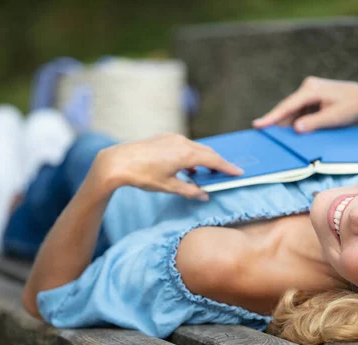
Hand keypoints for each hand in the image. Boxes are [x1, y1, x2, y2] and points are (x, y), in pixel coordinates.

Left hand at [92, 133, 242, 200]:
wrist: (118, 162)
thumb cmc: (142, 175)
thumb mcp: (168, 187)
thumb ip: (189, 191)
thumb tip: (204, 194)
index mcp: (186, 155)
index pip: (214, 161)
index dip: (228, 168)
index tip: (238, 173)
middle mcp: (182, 142)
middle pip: (207, 152)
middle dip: (218, 163)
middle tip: (227, 173)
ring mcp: (172, 138)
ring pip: (196, 147)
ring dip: (204, 159)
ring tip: (207, 173)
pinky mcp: (163, 137)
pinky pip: (184, 145)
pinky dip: (191, 155)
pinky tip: (188, 167)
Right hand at [252, 77, 357, 132]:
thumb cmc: (353, 107)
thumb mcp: (334, 117)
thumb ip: (314, 122)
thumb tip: (296, 128)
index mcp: (312, 89)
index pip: (287, 106)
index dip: (272, 117)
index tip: (258, 125)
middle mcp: (308, 87)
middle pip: (287, 108)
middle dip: (275, 121)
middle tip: (260, 133)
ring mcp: (310, 92)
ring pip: (293, 111)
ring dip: (286, 124)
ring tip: (272, 136)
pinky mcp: (313, 99)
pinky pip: (299, 112)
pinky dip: (294, 122)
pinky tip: (288, 132)